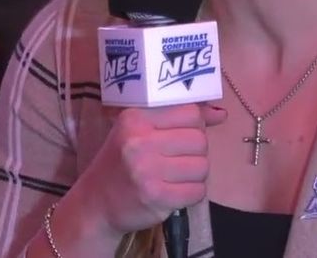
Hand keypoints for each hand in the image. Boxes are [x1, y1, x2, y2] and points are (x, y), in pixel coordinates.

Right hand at [64, 103, 226, 240]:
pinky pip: (197, 192)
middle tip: (178, 160)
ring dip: (195, 175)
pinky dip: (191, 194)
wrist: (96, 202)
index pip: (190, 113)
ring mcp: (147, 171)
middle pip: (199, 140)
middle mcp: (139, 142)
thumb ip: (180, 117)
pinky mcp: (156, 198)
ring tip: (175, 176)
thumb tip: (221, 113)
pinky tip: (175, 192)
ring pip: (202, 167)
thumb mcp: (141, 129)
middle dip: (195, 152)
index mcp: (136, 118)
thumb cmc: (122, 160)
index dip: (195, 126)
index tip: (182, 136)